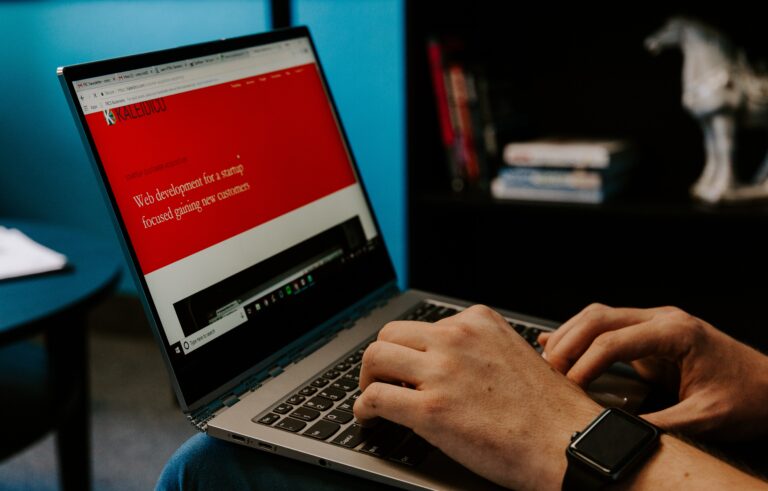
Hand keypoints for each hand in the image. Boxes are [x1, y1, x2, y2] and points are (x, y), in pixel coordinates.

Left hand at [353, 305, 600, 490]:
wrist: (569, 445)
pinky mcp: (430, 410)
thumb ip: (476, 350)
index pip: (423, 324)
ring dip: (367, 379)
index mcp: (477, 322)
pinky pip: (376, 398)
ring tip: (371, 396)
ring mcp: (442, 372)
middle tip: (381, 378)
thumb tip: (443, 362)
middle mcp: (456, 338)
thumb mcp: (513, 355)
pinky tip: (370, 418)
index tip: (406, 365)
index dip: (410, 349)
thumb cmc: (550, 411)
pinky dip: (364, 408)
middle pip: (391, 334)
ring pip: (375, 358)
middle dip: (382, 359)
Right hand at [539, 303, 767, 440]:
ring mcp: (655, 324)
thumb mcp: (705, 418)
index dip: (584, 364)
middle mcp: (662, 320)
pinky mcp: (649, 336)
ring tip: (549, 362)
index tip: (568, 387)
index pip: (614, 340)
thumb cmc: (748, 396)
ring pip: (598, 317)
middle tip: (549, 371)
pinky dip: (580, 336)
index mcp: (676, 332)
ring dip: (570, 336)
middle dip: (568, 343)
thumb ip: (660, 424)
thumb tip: (620, 432)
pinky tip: (556, 341)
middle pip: (599, 318)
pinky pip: (607, 328)